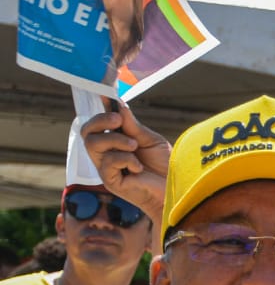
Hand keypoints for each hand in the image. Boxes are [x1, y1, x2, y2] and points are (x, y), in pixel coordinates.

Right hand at [78, 100, 169, 224]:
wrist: (176, 189)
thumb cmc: (165, 166)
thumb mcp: (150, 140)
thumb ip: (133, 126)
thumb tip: (119, 105)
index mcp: (115, 143)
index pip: (97, 125)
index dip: (98, 110)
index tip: (104, 95)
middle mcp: (107, 154)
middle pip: (87, 132)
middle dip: (101, 121)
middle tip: (118, 121)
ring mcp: (106, 168)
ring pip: (93, 145)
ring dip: (115, 140)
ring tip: (134, 145)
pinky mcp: (111, 182)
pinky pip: (107, 163)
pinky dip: (124, 159)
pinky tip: (138, 167)